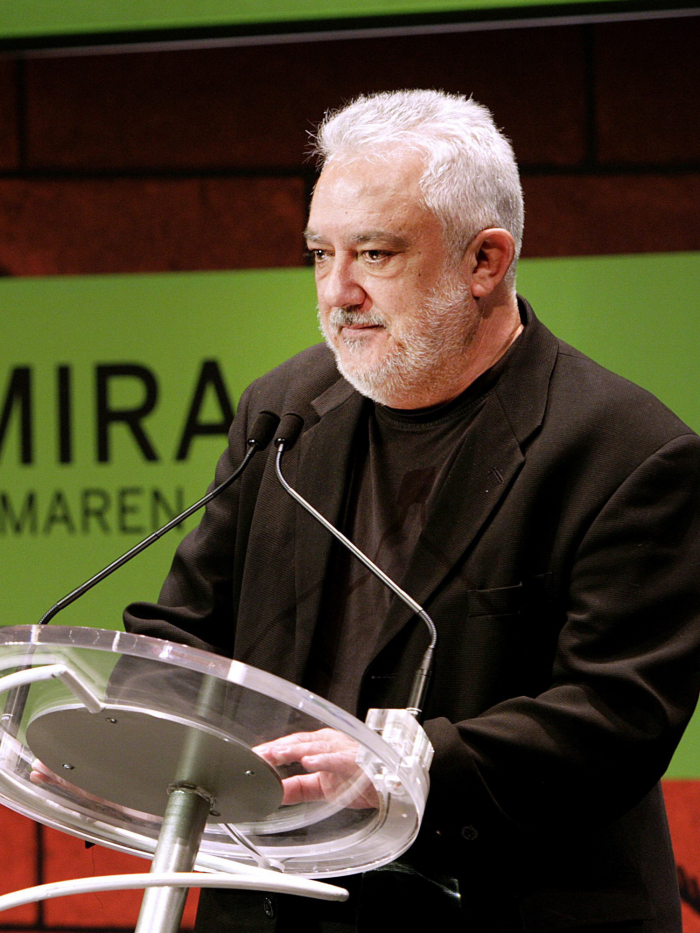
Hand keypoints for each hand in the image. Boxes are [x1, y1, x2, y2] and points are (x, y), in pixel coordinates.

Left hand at [255, 729, 378, 809]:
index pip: (291, 744)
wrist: (390, 787)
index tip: (251, 758)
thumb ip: (298, 788)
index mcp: (322, 747)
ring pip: (315, 747)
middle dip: (276, 749)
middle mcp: (330, 744)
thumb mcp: (322, 788)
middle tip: (256, 756)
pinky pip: (337, 759)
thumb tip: (274, 792)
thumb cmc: (359, 781)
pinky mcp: (355, 761)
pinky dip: (323, 759)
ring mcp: (343, 750)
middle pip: (298, 742)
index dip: (271, 751)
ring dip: (294, 750)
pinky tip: (309, 762)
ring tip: (276, 754)